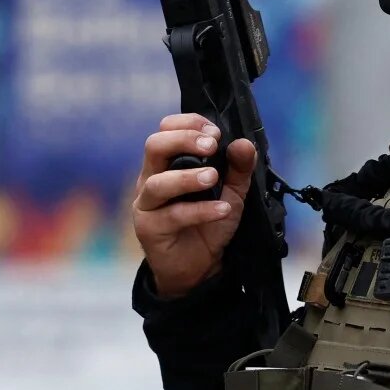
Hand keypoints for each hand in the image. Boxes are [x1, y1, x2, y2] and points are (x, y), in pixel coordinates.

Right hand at [132, 113, 256, 299]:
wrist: (200, 265)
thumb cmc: (210, 222)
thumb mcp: (232, 192)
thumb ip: (239, 168)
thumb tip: (243, 143)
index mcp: (168, 163)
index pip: (166, 130)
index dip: (188, 124)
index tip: (215, 131)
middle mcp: (152, 178)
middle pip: (154, 146)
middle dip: (183, 140)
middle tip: (212, 146)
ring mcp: (147, 204)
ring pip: (157, 183)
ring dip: (188, 177)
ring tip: (213, 178)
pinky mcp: (149, 229)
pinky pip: (172, 216)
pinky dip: (200, 211)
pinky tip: (222, 210)